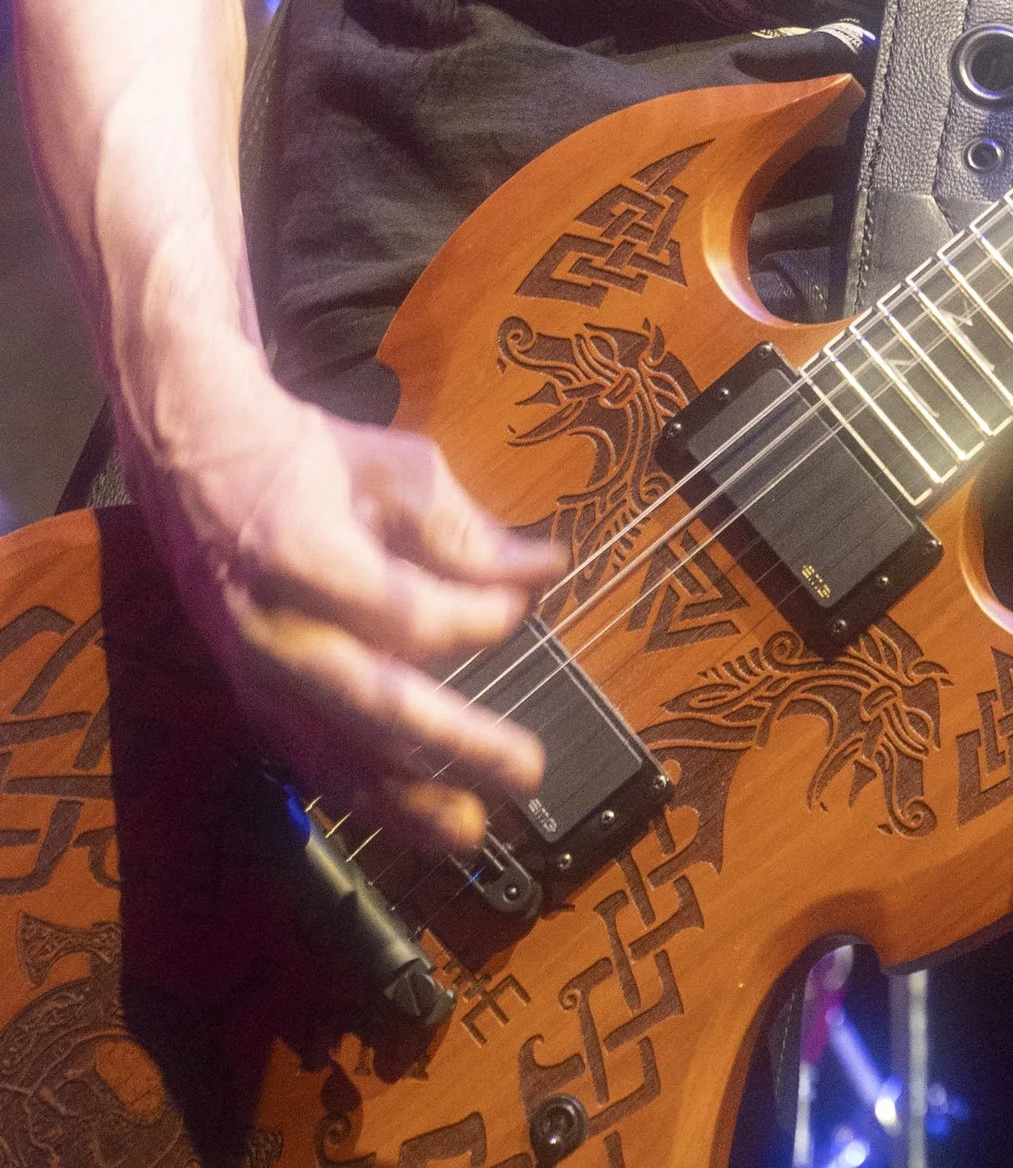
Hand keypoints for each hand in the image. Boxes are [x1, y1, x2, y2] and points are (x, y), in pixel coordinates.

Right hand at [131, 345, 561, 853]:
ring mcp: (253, 675)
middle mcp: (270, 629)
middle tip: (525, 768)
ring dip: (407, 800)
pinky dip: (362, 798)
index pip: (402, 613)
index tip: (521, 609)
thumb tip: (541, 569)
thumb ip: (464, 529)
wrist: (196, 465)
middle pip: (370, 703)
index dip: (471, 619)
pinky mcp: (250, 701)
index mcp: (302, 554)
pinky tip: (411, 822)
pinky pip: (309, 763)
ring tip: (473, 829)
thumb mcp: (390, 468)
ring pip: (335, 753)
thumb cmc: (306, 458)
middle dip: (453, 743)